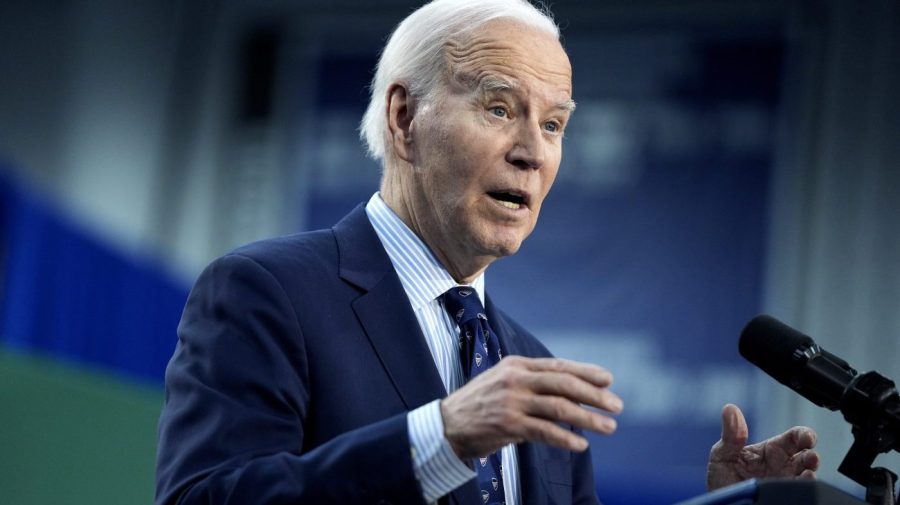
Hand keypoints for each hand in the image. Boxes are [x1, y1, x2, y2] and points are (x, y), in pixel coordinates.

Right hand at [439, 356, 621, 458]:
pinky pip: (545, 432)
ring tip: (608, 427)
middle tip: (617, 406)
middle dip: (594, 395)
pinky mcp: (509, 425)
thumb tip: (574, 392)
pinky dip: (566, 439)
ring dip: (588, 419)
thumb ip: (534, 383)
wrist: (448, 424)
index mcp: (517, 365)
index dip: (586, 372)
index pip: (559, 365)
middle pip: (564, 384)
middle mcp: (516, 380)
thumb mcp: (505, 382)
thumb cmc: (482, 403)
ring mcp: (512, 402)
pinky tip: (581, 444)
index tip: (609, 380)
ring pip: (560, 408)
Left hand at [707, 404, 819, 489]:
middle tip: (811, 458)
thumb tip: (730, 409)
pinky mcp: (785, 498)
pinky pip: (799, 494)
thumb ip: (730, 435)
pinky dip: (801, 490)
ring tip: (806, 476)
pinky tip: (797, 487)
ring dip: (810, 476)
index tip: (807, 438)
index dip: (805, 435)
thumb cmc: (723, 479)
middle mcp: (785, 467)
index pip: (795, 438)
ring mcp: (786, 484)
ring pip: (808, 479)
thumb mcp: (723, 455)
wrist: (721, 504)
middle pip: (807, 458)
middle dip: (812, 457)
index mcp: (773, 451)